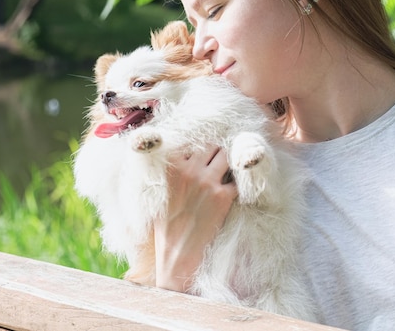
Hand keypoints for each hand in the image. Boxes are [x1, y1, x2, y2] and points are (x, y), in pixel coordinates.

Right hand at [154, 145, 237, 291]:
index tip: (202, 148)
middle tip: (216, 158)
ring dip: (227, 161)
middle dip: (214, 150)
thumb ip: (168, 168)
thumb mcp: (157, 191)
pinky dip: (237, 181)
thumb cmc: (165, 223)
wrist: (177, 253)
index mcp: (169, 167)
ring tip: (226, 169)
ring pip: (226, 155)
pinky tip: (233, 186)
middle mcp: (189, 170)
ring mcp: (208, 182)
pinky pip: (237, 178)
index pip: (189, 140)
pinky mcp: (224, 197)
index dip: (197, 144)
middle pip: (210, 144)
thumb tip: (177, 150)